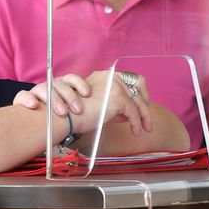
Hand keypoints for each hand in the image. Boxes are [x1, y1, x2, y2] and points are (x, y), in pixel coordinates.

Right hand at [18, 70, 153, 140]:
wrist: (60, 116)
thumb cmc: (71, 114)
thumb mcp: (94, 105)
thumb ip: (109, 105)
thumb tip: (125, 114)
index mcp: (103, 76)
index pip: (129, 78)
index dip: (139, 90)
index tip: (142, 104)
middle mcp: (109, 77)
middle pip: (137, 84)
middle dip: (144, 102)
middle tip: (147, 119)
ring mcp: (114, 86)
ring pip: (137, 100)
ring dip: (143, 115)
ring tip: (145, 129)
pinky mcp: (117, 98)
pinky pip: (132, 112)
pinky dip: (137, 123)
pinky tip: (137, 132)